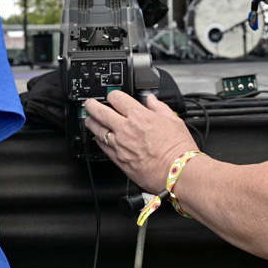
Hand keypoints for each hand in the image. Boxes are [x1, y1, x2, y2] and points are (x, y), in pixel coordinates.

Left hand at [83, 92, 197, 193]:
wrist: (177, 172)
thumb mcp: (173, 120)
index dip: (113, 94)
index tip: (112, 96)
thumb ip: (159, 107)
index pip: (117, 98)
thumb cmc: (178, 149)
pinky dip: (98, 140)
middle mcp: (126, 129)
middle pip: (100, 112)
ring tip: (89, 119)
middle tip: (89, 104)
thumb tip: (152, 100)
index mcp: (140, 116)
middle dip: (92, 105)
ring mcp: (120, 145)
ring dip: (91, 123)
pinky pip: (102, 147)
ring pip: (97, 130)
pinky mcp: (119, 160)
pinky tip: (99, 138)